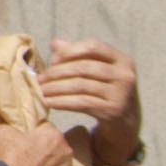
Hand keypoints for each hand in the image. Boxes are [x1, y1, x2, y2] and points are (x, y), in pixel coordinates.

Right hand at [0, 116, 82, 165]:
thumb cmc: (10, 157)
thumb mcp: (3, 133)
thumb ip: (3, 121)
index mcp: (54, 134)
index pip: (47, 130)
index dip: (36, 136)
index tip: (26, 143)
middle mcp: (66, 151)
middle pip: (56, 148)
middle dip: (46, 152)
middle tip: (30, 159)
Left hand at [45, 39, 143, 165]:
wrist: (125, 122)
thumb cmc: (106, 91)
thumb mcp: (98, 71)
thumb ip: (79, 56)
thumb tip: (56, 43)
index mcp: (122, 60)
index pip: (94, 47)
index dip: (71, 50)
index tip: (53, 59)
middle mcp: (125, 75)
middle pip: (84, 67)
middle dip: (57, 72)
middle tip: (40, 79)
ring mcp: (120, 94)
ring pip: (80, 86)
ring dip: (56, 88)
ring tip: (41, 90)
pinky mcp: (113, 110)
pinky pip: (81, 102)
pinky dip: (62, 101)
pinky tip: (49, 102)